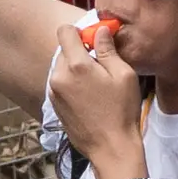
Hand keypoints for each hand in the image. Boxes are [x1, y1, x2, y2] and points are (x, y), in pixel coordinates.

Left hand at [46, 20, 145, 171]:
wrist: (110, 147)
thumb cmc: (121, 111)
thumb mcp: (124, 75)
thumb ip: (108, 50)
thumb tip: (100, 31)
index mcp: (76, 66)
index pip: (65, 32)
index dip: (81, 32)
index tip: (96, 41)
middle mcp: (58, 76)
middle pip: (64, 50)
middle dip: (81, 52)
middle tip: (103, 66)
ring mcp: (53, 92)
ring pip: (62, 67)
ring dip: (77, 69)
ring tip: (98, 85)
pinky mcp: (54, 105)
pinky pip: (61, 83)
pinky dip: (73, 84)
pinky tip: (90, 97)